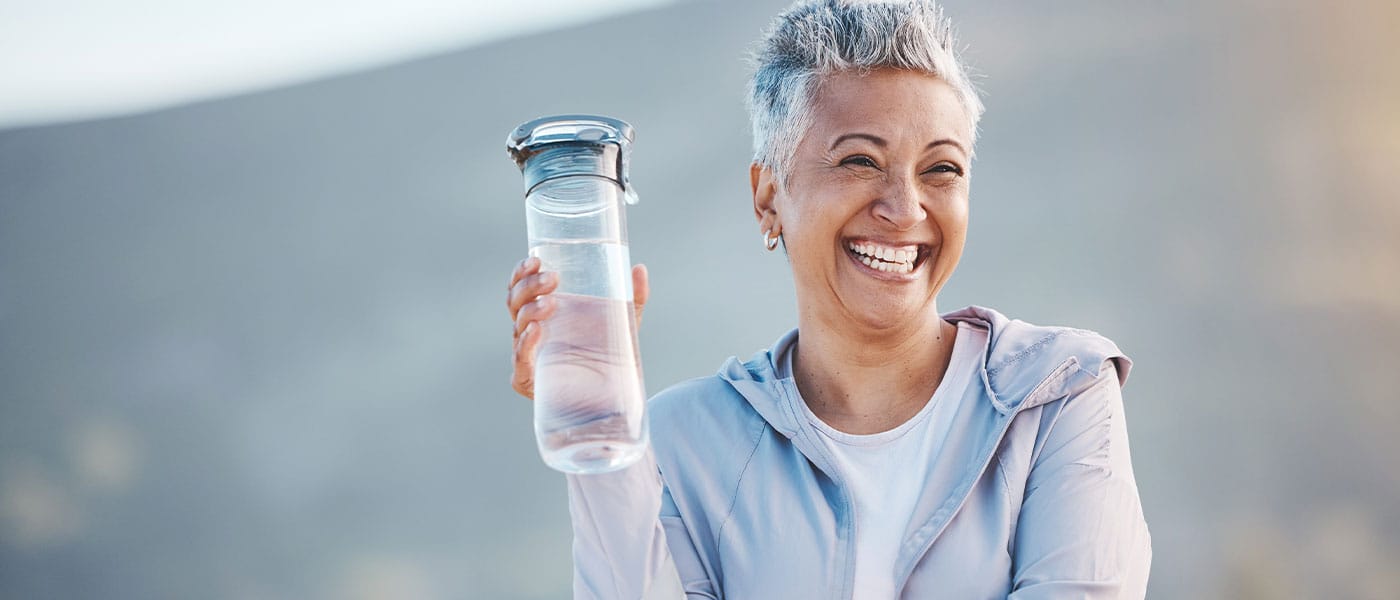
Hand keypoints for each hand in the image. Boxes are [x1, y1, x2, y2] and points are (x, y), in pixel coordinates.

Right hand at [506, 257, 648, 399]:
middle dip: (529, 286)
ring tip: (552, 302)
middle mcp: (531, 330)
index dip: (521, 272)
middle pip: (514, 301)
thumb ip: (634, 295)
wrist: (617, 395)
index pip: (520, 286)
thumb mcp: (625, 320)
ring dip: (530, 309)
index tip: (536, 260)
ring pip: (517, 326)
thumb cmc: (613, 353)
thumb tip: (639, 268)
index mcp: (544, 310)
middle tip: (553, 279)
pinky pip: (520, 360)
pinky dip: (525, 344)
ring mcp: (529, 354)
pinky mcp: (529, 380)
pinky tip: (536, 330)